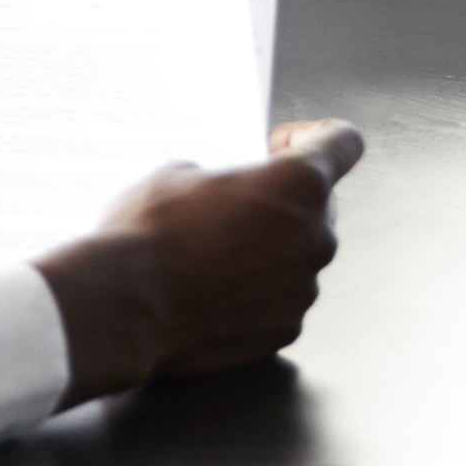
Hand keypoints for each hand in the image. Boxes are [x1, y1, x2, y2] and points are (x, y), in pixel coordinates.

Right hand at [32, 118, 365, 406]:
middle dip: (284, 200)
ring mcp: (304, 288)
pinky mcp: (286, 329)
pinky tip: (216, 289)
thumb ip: (224, 177)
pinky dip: (259, 292)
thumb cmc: (148, 236)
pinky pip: (282, 298)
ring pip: (299, 256)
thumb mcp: (178, 174)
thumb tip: (225, 193)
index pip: (343, 142)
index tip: (280, 148)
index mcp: (300, 183)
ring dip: (270, 250)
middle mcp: (316, 236)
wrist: (122, 308)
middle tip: (237, 203)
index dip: (313, 137)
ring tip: (216, 253)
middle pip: (320, 204)